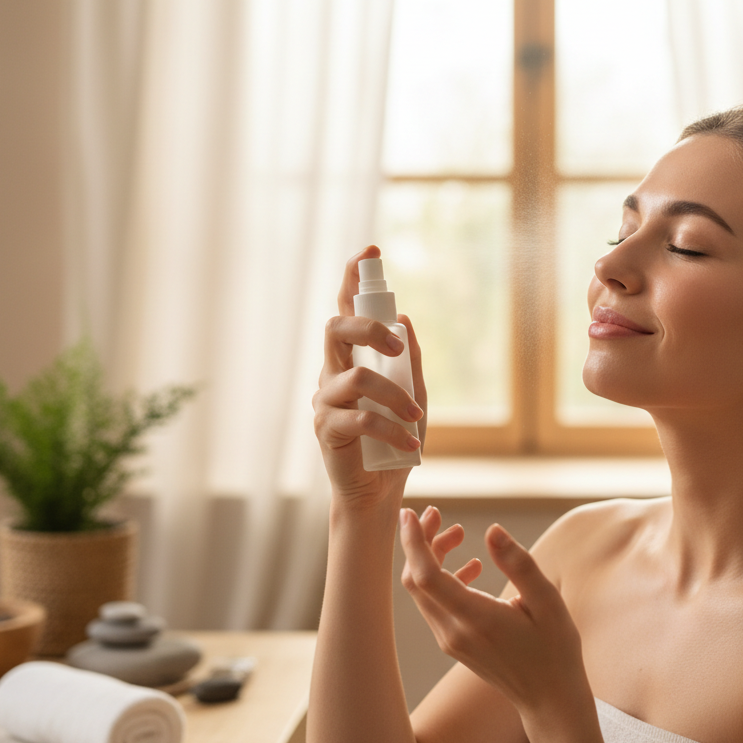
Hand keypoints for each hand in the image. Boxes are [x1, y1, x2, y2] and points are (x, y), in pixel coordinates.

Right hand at [313, 246, 426, 508]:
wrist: (378, 491)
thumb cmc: (395, 440)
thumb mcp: (414, 395)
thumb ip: (410, 361)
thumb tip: (405, 320)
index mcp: (351, 359)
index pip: (345, 309)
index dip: (352, 277)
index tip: (371, 251)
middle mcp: (331, 373)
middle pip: (336, 329)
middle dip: (368, 328)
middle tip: (397, 346)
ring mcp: (325, 400)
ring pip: (356, 378)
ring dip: (394, 396)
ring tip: (417, 417)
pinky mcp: (326, 429)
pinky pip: (359, 418)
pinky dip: (391, 428)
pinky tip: (411, 445)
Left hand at [399, 506, 588, 714]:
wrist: (549, 698)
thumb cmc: (555, 650)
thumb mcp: (547, 602)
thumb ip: (518, 564)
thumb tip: (492, 530)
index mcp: (476, 619)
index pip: (427, 576)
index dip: (414, 542)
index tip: (411, 514)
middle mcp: (454, 632)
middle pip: (417, 580)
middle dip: (419, 542)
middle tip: (437, 514)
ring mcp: (450, 640)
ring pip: (422, 592)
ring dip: (431, 558)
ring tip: (458, 533)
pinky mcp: (453, 643)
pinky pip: (434, 604)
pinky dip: (442, 578)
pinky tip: (472, 567)